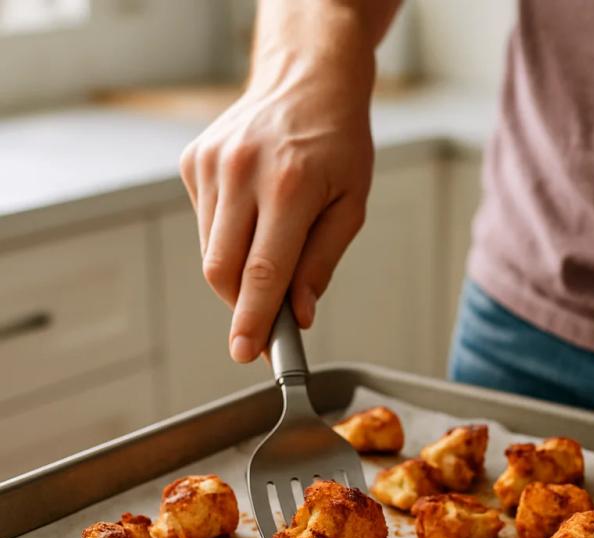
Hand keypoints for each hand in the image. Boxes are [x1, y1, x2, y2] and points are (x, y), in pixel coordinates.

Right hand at [180, 2, 383, 362]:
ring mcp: (211, 165)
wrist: (306, 80)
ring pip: (211, 253)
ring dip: (237, 272)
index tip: (244, 353)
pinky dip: (228, 239)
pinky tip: (253, 214)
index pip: (263, 273)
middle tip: (269, 316)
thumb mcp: (351, 205)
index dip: (252, 321)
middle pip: (224, 271)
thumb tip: (300, 314)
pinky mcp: (193, 163)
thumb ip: (322, 263)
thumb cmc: (337, 143)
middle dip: (244, 305)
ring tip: (271, 244)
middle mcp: (242, 173)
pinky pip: (205, 226)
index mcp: (289, 187)